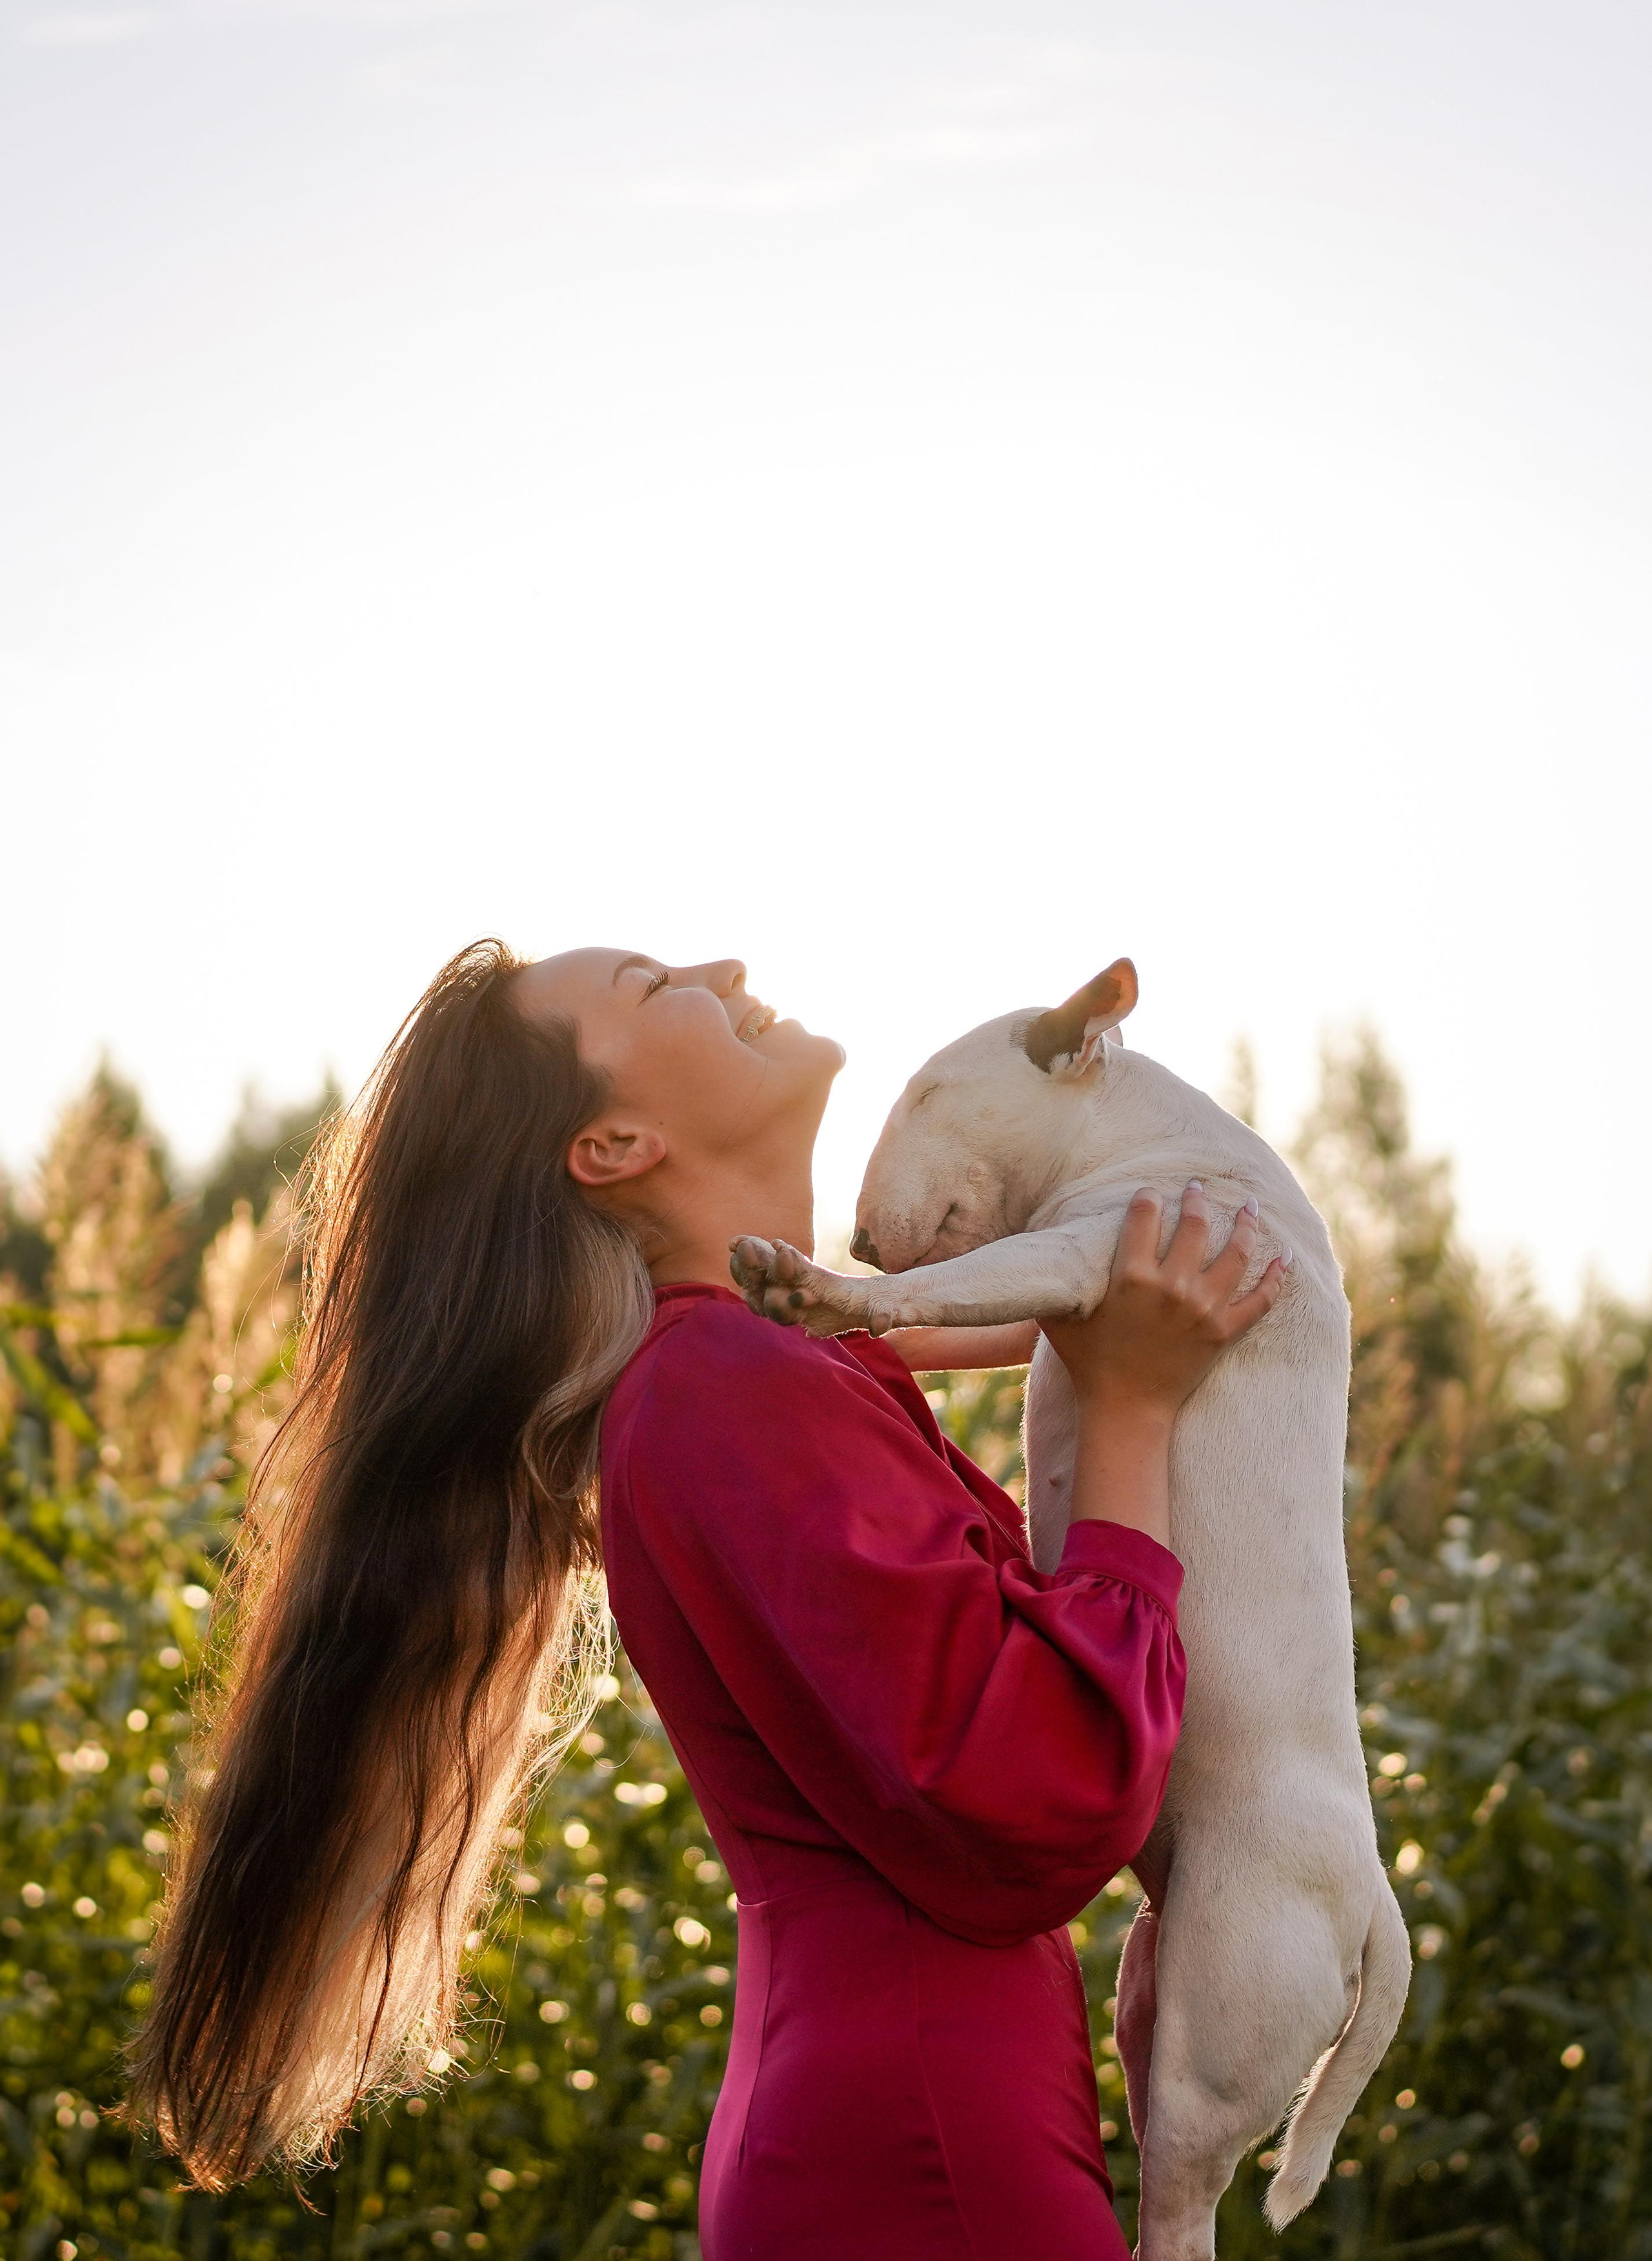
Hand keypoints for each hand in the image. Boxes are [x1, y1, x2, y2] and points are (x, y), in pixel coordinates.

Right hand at [1041, 1184, 1287, 1426]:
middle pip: (1195, 1225)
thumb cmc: (1086, 1361)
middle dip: (1196, 1199)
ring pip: (1235, 1253)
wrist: (1125, 1410)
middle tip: (1197, 1187)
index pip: (1145, 1216)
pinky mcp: (1224, 1332)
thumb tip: (1038, 1248)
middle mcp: (1172, 1287)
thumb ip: (1053, 1281)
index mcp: (1132, 1276)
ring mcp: (1203, 1309)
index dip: (1149, 1197)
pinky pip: (1261, 1299)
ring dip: (1245, 1224)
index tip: (1152, 1192)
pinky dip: (1276, 1277)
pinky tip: (1285, 1255)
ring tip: (1249, 1205)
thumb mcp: (1058, 1317)